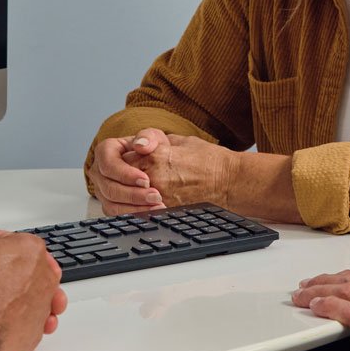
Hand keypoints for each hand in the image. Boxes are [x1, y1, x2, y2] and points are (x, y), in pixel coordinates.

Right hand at [0, 231, 67, 350]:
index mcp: (27, 248)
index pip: (14, 243)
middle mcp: (43, 275)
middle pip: (28, 269)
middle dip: (11, 273)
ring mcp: (43, 304)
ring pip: (33, 295)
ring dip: (18, 297)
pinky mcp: (37, 331)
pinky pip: (30, 321)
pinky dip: (18, 320)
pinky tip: (1, 321)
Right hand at [90, 131, 167, 213]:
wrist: (152, 161)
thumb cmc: (149, 148)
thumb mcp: (152, 137)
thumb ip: (148, 137)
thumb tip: (141, 145)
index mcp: (105, 152)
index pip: (108, 164)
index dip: (125, 175)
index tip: (146, 180)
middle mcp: (100, 172)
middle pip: (109, 188)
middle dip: (133, 195)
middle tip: (155, 196)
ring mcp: (102, 189)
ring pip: (111, 204)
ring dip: (135, 208)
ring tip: (156, 207)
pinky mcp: (109, 203)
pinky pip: (117, 214)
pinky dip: (134, 215)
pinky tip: (150, 212)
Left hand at [121, 130, 240, 209]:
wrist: (228, 181)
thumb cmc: (210, 160)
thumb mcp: (181, 140)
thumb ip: (156, 141)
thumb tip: (141, 145)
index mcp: (155, 154)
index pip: (123, 158)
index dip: (125, 160)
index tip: (132, 161)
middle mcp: (153, 174)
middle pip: (121, 178)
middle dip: (124, 178)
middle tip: (133, 178)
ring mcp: (158, 194)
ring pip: (128, 196)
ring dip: (130, 194)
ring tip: (138, 192)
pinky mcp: (165, 209)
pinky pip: (142, 210)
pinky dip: (140, 207)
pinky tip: (146, 204)